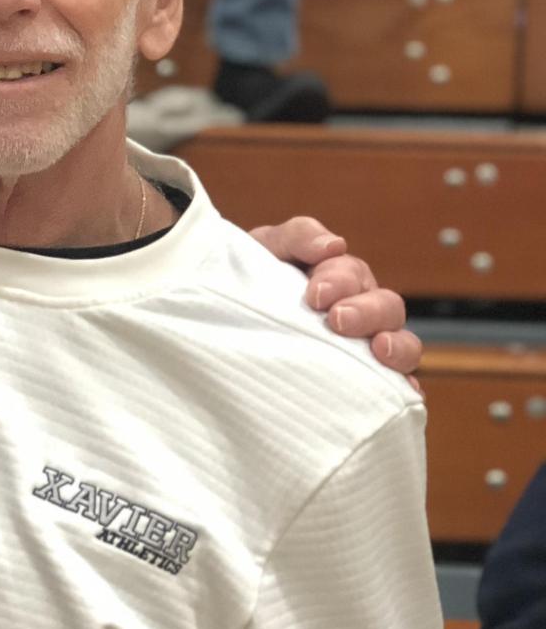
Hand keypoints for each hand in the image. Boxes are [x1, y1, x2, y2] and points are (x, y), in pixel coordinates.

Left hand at [247, 217, 422, 387]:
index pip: (353, 275)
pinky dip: (404, 386)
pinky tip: (403, 391)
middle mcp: (359, 311)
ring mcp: (363, 348)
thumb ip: (297, 237)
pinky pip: (394, 385)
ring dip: (398, 346)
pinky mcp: (361, 381)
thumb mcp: (265, 250)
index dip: (340, 281)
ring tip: (381, 350)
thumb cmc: (248, 283)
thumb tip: (334, 245)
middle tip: (338, 320)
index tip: (315, 295)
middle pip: (385, 307)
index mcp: (340, 279)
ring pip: (401, 343)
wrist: (225, 321)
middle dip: (366, 312)